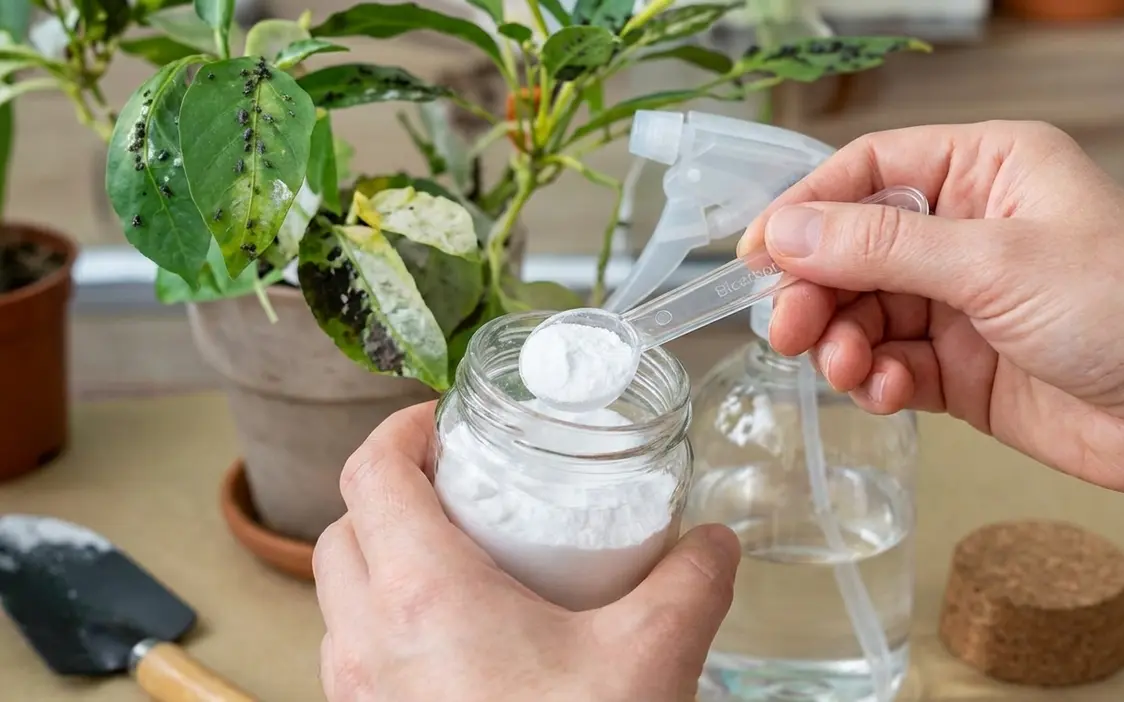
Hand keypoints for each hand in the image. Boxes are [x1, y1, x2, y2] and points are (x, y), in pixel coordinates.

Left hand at [314, 402, 741, 701]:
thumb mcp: (651, 657)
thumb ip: (691, 582)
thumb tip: (714, 543)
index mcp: (422, 594)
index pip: (372, 473)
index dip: (402, 430)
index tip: (442, 420)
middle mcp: (369, 642)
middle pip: (346, 528)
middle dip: (393, 491)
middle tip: (457, 484)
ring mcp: (361, 697)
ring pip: (340, 597)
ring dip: (382, 560)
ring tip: (458, 560)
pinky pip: (355, 656)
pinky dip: (386, 624)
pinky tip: (457, 644)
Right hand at [739, 120, 1123, 529]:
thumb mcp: (993, 260)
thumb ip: (880, 247)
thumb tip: (785, 232)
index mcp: (984, 170)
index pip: (869, 170)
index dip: (807, 208)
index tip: (758, 251)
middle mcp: (967, 230)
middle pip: (853, 249)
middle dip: (816, 288)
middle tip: (786, 327)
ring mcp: (962, 302)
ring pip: (864, 312)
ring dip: (841, 340)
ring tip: (844, 366)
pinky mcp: (962, 368)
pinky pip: (891, 365)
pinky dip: (875, 379)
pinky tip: (885, 391)